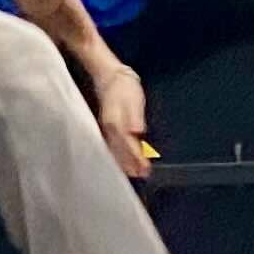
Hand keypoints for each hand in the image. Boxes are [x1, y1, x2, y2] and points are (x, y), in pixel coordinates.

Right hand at [92, 65, 151, 180]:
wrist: (109, 77)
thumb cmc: (124, 88)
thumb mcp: (133, 99)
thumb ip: (135, 117)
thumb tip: (137, 131)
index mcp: (116, 122)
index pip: (127, 144)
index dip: (136, 157)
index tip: (145, 168)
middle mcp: (110, 128)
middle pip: (120, 150)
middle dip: (131, 163)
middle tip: (142, 175)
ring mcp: (107, 129)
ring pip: (115, 149)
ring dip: (124, 162)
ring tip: (134, 173)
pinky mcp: (108, 128)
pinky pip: (113, 145)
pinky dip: (119, 155)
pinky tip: (124, 161)